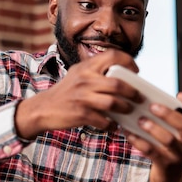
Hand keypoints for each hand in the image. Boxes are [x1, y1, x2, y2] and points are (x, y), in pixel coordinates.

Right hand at [15, 49, 142, 139]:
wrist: (42, 108)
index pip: (113, 56)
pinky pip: (104, 120)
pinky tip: (113, 125)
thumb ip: (95, 71)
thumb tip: (123, 75)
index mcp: (86, 67)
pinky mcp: (81, 114)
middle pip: (117, 84)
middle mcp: (84, 79)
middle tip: (138, 97)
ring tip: (128, 111)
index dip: (129, 62)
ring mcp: (82, 97)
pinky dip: (112, 125)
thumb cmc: (65, 92)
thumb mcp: (77, 74)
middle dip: (132, 92)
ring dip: (125, 109)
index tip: (135, 72)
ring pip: (113, 103)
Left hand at [126, 92, 181, 181]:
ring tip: (139, 120)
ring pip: (169, 139)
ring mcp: (180, 156)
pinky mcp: (167, 166)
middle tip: (152, 106)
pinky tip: (128, 133)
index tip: (179, 95)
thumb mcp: (175, 136)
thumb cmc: (168, 150)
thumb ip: (168, 121)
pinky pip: (152, 151)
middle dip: (168, 114)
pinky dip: (138, 140)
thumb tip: (146, 101)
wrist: (169, 179)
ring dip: (152, 127)